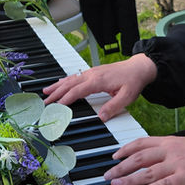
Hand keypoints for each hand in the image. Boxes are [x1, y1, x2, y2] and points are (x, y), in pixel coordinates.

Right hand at [42, 54, 156, 121]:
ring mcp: (91, 72)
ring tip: (46, 91)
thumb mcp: (127, 97)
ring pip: (70, 79)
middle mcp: (92, 75)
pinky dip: (65, 80)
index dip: (66, 98)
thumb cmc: (133, 81)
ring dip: (57, 85)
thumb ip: (113, 107)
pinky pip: (75, 76)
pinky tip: (60, 83)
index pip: (78, 90)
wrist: (139, 68)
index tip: (56, 105)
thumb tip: (101, 117)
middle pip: (70, 84)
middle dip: (56, 92)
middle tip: (45, 101)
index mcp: (98, 81)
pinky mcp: (93, 72)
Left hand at [105, 136, 184, 184]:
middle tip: (108, 174)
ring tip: (117, 184)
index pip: (141, 143)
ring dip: (129, 179)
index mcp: (169, 142)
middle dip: (120, 166)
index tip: (114, 156)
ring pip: (146, 171)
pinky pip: (165, 183)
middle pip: (138, 158)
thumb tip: (157, 160)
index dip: (125, 149)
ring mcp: (177, 163)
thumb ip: (170, 152)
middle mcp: (170, 151)